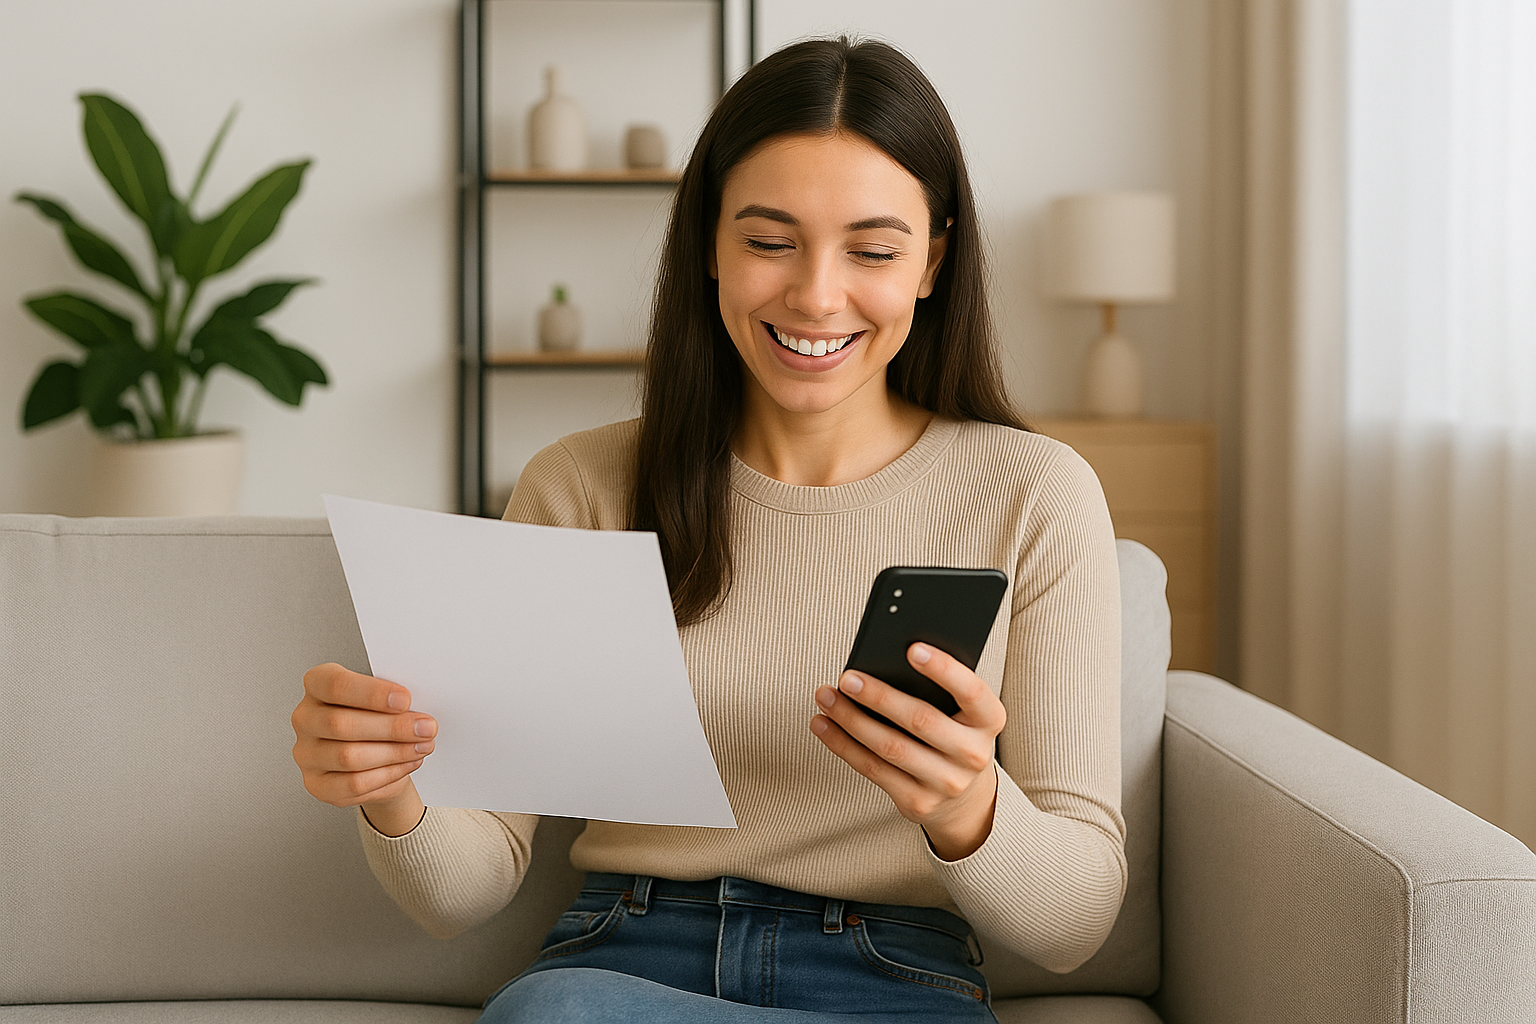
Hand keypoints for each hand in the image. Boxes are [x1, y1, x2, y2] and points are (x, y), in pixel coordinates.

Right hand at [291, 662, 435, 834]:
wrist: (373, 751)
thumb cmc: (378, 714)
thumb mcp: (384, 697)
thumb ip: (393, 700)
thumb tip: (418, 714)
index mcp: (317, 684)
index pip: (334, 685)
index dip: (371, 693)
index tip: (405, 699)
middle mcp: (305, 718)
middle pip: (341, 724)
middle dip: (391, 727)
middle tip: (426, 728)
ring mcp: (307, 754)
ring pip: (348, 757)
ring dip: (394, 752)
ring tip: (422, 746)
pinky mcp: (317, 784)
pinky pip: (353, 784)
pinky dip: (387, 775)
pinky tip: (407, 763)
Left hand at [810, 643, 1004, 859]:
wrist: (966, 797)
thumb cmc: (955, 733)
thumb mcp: (962, 712)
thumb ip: (938, 688)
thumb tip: (883, 659)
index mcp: (989, 720)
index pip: (972, 691)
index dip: (944, 669)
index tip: (911, 648)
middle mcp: (973, 754)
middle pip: (921, 721)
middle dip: (880, 697)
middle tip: (848, 677)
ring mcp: (946, 783)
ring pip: (890, 748)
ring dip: (851, 720)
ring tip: (826, 696)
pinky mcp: (918, 802)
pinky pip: (873, 770)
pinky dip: (842, 745)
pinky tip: (823, 724)